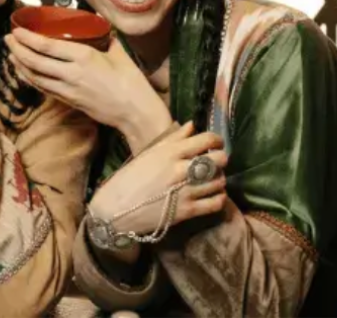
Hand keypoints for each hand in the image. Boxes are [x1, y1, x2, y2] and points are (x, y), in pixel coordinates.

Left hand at [5, 29, 171, 149]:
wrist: (136, 113)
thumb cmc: (132, 82)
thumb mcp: (119, 53)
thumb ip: (106, 37)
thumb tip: (101, 25)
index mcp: (83, 57)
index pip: (47, 47)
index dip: (27, 39)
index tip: (16, 30)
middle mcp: (71, 74)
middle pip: (35, 61)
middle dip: (17, 49)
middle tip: (7, 39)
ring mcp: (68, 90)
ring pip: (35, 77)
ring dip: (19, 64)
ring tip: (11, 53)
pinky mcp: (68, 101)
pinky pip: (43, 88)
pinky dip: (30, 79)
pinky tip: (24, 72)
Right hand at [89, 123, 227, 236]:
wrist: (116, 208)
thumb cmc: (129, 178)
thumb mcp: (149, 153)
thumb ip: (172, 138)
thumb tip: (192, 125)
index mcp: (170, 152)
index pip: (207, 140)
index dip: (217, 141)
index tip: (216, 144)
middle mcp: (181, 169)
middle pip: (219, 160)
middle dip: (220, 160)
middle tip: (214, 163)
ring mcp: (186, 191)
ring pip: (219, 181)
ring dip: (218, 179)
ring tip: (211, 180)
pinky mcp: (188, 211)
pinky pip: (216, 202)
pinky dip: (219, 198)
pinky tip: (211, 195)